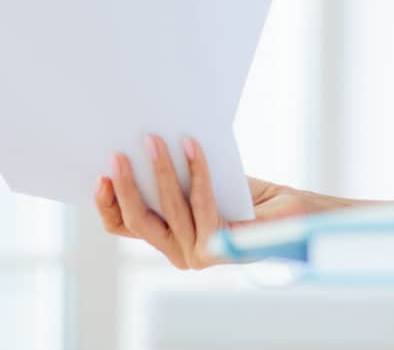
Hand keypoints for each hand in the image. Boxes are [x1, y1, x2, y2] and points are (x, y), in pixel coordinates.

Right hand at [94, 134, 316, 268]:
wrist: (295, 213)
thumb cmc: (247, 195)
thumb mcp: (201, 183)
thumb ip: (174, 178)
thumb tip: (144, 142)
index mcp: (170, 240)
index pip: (125, 227)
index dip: (108, 205)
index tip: (99, 176)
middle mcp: (181, 254)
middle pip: (139, 221)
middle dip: (125, 185)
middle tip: (118, 153)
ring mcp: (200, 253)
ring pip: (168, 208)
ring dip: (159, 170)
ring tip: (154, 139)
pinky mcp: (222, 244)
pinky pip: (201, 201)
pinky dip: (195, 169)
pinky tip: (192, 145)